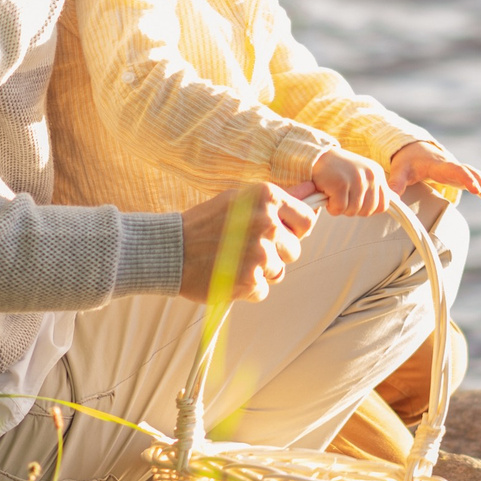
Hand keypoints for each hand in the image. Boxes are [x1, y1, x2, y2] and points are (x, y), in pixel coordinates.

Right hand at [179, 182, 314, 303]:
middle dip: (276, 254)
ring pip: (279, 272)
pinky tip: (228, 275)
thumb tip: (310, 190)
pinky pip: (263, 290)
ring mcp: (260, 253)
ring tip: (234, 261)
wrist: (170, 249)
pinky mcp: (250, 281)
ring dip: (260, 272)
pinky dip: (247, 289)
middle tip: (246, 249)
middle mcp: (268, 223)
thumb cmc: (204, 223)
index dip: (294, 230)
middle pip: (294, 250)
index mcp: (267, 197)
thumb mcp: (239, 199)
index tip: (278, 234)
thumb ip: (276, 200)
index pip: (307, 220)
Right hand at [308, 148, 392, 217]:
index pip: (383, 205)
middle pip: (368, 211)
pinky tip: (328, 193)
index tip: (356, 200)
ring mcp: (357, 179)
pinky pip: (339, 209)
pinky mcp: (341, 184)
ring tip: (335, 192)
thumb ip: (375, 188)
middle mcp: (371, 175)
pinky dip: (331, 207)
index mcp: (377, 174)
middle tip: (342, 195)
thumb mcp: (362, 175)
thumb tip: (393, 201)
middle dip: (352, 209)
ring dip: (340, 207)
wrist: (316, 156)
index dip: (368, 209)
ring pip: (353, 211)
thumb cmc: (338, 170)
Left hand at [389, 140, 480, 210]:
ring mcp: (460, 171)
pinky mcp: (463, 176)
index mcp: (439, 164)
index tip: (476, 189)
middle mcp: (453, 166)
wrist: (414, 149)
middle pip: (473, 174)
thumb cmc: (408, 161)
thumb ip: (395, 183)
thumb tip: (389, 199)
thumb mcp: (400, 170)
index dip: (466, 178)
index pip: (456, 170)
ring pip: (480, 177)